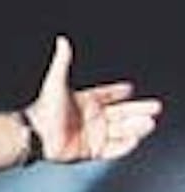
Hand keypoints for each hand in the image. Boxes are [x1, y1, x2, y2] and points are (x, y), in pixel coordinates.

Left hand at [24, 35, 160, 161]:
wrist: (37, 135)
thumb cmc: (45, 110)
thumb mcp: (56, 82)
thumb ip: (62, 61)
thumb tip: (62, 40)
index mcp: (84, 102)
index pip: (106, 95)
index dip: (117, 92)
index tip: (129, 88)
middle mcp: (89, 118)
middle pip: (120, 113)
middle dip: (138, 110)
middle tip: (154, 107)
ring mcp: (91, 135)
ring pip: (120, 130)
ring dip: (136, 126)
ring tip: (149, 123)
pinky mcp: (91, 151)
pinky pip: (112, 149)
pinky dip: (125, 145)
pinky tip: (135, 139)